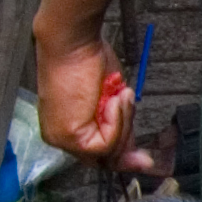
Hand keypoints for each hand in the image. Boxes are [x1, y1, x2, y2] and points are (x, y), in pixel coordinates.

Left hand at [35, 19, 156, 174]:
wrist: (72, 43)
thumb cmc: (84, 60)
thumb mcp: (109, 99)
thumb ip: (120, 128)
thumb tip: (141, 158)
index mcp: (63, 127)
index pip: (97, 154)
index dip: (122, 153)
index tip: (143, 157)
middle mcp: (58, 137)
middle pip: (104, 157)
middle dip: (124, 134)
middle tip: (125, 102)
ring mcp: (63, 139)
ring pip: (108, 152)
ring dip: (122, 120)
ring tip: (117, 93)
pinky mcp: (71, 136)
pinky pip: (106, 143)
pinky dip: (117, 121)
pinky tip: (112, 100)